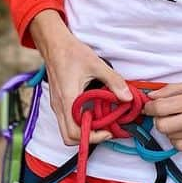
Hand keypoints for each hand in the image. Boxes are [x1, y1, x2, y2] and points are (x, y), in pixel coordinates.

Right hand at [27, 10, 132, 145]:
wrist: (54, 44)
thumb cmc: (72, 52)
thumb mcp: (96, 65)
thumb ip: (114, 82)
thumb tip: (128, 98)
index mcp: (67, 100)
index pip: (75, 132)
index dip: (92, 137)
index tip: (107, 131)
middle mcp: (59, 107)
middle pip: (68, 138)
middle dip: (88, 138)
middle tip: (105, 130)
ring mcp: (57, 106)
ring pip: (66, 131)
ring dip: (83, 131)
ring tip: (100, 123)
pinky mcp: (58, 103)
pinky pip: (66, 121)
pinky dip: (79, 123)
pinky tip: (92, 113)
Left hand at [142, 80, 181, 151]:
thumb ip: (174, 89)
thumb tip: (152, 96)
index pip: (160, 108)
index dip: (150, 108)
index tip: (150, 106)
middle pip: (162, 125)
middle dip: (158, 119)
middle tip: (164, 114)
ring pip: (170, 137)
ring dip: (170, 129)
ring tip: (179, 121)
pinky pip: (181, 147)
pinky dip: (178, 139)